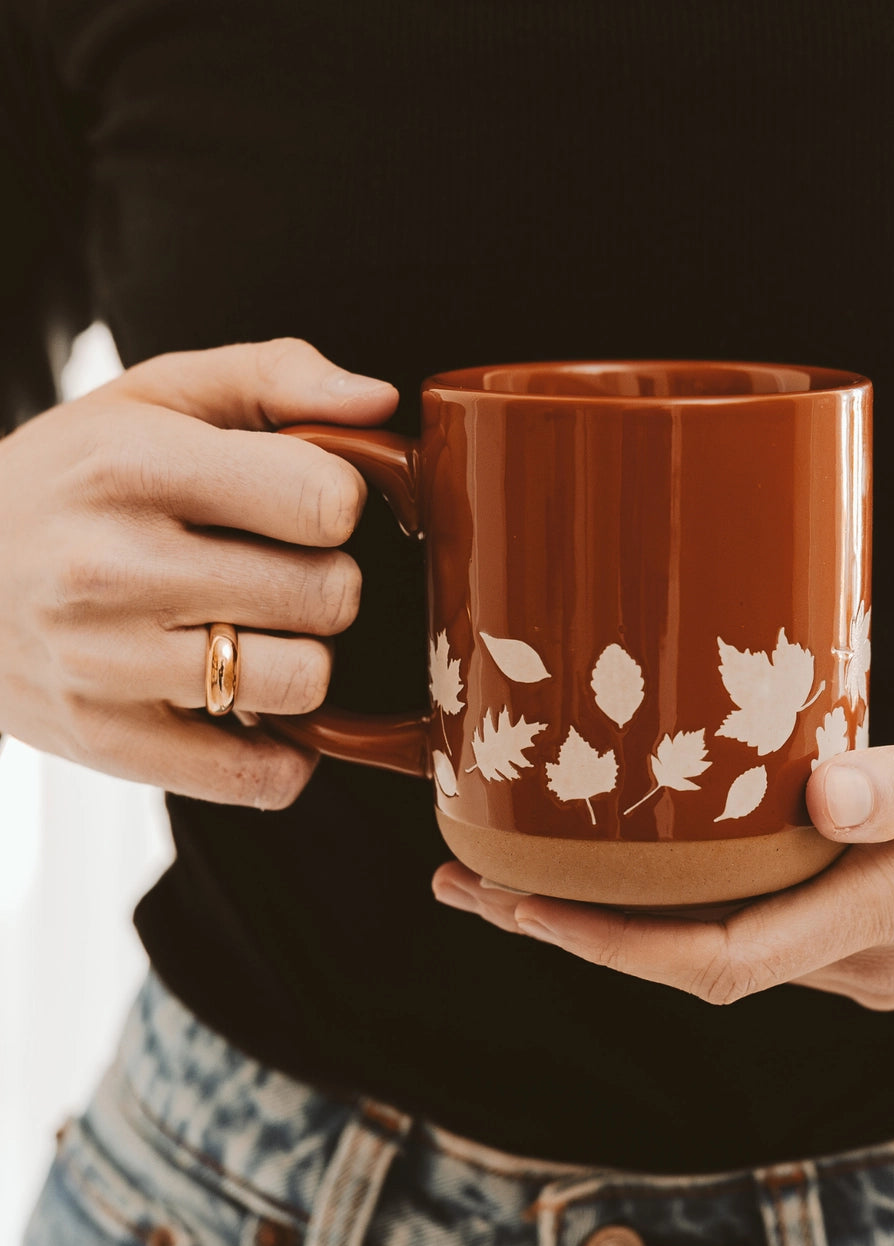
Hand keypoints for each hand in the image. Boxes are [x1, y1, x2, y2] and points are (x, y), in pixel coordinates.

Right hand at [0, 338, 397, 805]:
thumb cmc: (71, 478)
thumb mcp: (154, 396)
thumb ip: (274, 377)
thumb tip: (379, 403)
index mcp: (135, 466)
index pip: (324, 500)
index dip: (341, 504)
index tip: (310, 507)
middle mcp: (114, 567)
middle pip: (330, 595)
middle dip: (328, 582)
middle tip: (281, 573)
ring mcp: (106, 665)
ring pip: (306, 682)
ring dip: (304, 661)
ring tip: (257, 633)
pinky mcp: (109, 742)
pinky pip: (260, 777)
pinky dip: (282, 752)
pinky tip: (252, 705)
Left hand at [432, 703, 893, 1005]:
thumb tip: (819, 797)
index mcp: (892, 914)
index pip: (716, 959)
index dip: (603, 944)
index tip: (509, 905)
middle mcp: (866, 952)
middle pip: (692, 965)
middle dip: (575, 935)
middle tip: (471, 881)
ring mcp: (875, 949)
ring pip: (722, 949)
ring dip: (620, 922)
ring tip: (527, 870)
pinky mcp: (886, 925)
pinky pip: (764, 926)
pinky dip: (688, 903)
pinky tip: (654, 859)